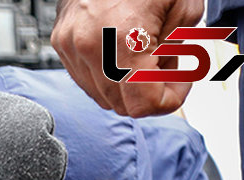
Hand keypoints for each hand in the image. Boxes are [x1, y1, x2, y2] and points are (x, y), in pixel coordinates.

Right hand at [52, 0, 203, 116]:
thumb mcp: (183, 7)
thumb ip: (177, 52)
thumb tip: (166, 80)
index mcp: (122, 38)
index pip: (143, 104)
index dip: (169, 100)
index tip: (179, 85)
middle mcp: (88, 46)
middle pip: (120, 105)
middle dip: (147, 92)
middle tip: (166, 68)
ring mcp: (69, 46)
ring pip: (100, 96)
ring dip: (126, 85)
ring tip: (144, 55)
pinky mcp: (60, 43)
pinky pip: (85, 77)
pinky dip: (107, 73)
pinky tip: (122, 51)